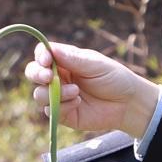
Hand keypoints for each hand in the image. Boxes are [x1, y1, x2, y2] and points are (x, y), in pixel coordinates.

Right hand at [24, 41, 161, 144]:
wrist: (128, 104)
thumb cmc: (114, 78)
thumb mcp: (95, 64)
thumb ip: (72, 58)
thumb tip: (49, 48)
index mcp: (65, 60)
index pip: (43, 55)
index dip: (40, 56)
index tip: (46, 60)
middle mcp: (58, 77)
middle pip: (33, 73)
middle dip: (37, 74)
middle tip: (48, 77)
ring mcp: (59, 96)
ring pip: (38, 94)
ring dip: (54, 93)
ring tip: (76, 92)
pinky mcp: (62, 114)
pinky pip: (50, 111)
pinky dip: (62, 106)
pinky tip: (78, 102)